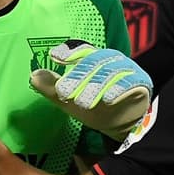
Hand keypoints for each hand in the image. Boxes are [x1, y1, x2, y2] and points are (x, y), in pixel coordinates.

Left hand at [30, 40, 152, 139]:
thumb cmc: (94, 106)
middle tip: (64, 93)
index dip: (69, 52)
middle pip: (94, 62)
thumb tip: (33, 76)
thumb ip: (52, 88)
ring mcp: (127, 70)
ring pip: (111, 73)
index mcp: (94, 58)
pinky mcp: (140, 82)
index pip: (81, 51)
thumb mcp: (69, 99)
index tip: (54, 57)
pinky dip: (118, 90)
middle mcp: (111, 60)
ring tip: (82, 102)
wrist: (121, 123)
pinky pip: (129, 83)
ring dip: (95, 86)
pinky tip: (108, 100)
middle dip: (78, 77)